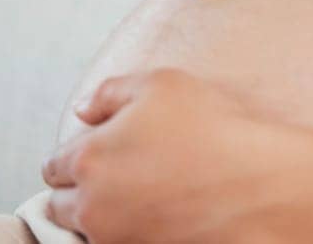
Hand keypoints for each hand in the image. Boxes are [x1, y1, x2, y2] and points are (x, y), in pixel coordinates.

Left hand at [41, 68, 312, 243]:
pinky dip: (127, 233)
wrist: (257, 183)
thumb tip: (83, 110)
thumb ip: (110, 93)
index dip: (77, 156)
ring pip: (87, 231)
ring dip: (102, 216)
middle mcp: (91, 206)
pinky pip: (117, 243)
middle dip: (80, 191)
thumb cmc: (214, 130)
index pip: (55, 166)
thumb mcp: (161, 84)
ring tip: (139, 198)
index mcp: (88, 158)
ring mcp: (115, 238)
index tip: (100, 153)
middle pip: (60, 206)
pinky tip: (156, 215)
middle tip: (118, 178)